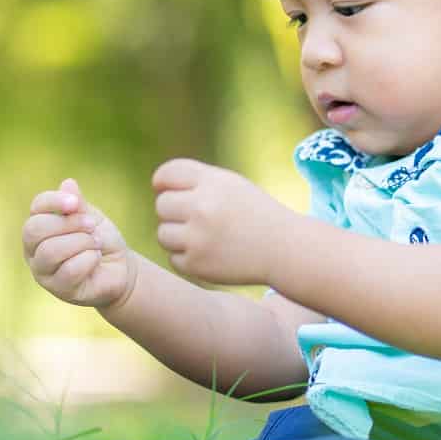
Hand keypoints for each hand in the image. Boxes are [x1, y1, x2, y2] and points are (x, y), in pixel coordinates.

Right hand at [22, 178, 136, 309]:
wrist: (120, 269)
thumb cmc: (100, 240)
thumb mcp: (91, 217)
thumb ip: (78, 204)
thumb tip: (68, 183)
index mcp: (40, 225)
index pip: (37, 207)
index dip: (54, 201)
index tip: (76, 203)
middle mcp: (34, 249)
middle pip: (34, 229)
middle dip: (68, 224)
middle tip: (91, 225)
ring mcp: (43, 271)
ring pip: (49, 251)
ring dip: (80, 242)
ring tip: (96, 243)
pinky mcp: (58, 289)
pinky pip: (68, 270)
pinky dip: (88, 260)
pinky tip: (96, 259)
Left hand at [151, 158, 294, 285]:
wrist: (284, 249)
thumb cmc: (253, 213)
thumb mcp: (230, 185)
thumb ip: (195, 180)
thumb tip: (156, 186)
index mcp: (212, 182)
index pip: (166, 174)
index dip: (163, 183)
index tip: (172, 192)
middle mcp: (202, 207)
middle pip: (162, 205)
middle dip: (174, 211)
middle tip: (198, 219)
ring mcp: (198, 238)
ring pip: (163, 234)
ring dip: (177, 236)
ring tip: (204, 237)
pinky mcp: (197, 264)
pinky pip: (173, 258)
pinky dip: (188, 258)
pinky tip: (210, 253)